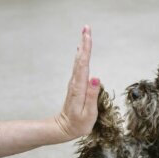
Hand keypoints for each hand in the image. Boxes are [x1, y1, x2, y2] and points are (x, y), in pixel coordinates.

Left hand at [55, 25, 100, 139]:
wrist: (63, 129)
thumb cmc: (78, 124)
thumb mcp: (88, 113)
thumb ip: (92, 95)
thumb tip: (95, 78)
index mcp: (79, 88)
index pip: (84, 64)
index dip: (86, 48)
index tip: (88, 34)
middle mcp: (75, 83)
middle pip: (80, 59)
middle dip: (84, 43)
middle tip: (86, 28)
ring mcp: (74, 84)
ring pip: (79, 62)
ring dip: (82, 47)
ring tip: (85, 35)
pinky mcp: (76, 86)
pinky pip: (78, 67)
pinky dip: (81, 56)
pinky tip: (80, 51)